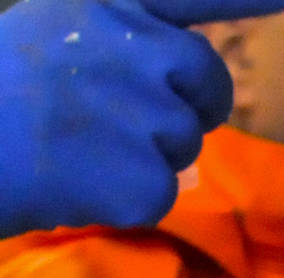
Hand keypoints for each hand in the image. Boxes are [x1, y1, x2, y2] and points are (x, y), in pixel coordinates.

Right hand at [0, 0, 283, 236]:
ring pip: (184, 141)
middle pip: (207, 84)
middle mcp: (135, 48)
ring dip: (144, 151)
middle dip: (185, 105)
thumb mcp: (57, 24)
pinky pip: (162, 191)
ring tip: (77, 143)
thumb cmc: (2, 87)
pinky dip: (126, 197)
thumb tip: (184, 61)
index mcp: (108, 5)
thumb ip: (121, 32)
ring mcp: (142, 111)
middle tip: (116, 116)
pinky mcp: (143, 175)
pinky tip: (78, 179)